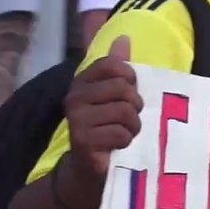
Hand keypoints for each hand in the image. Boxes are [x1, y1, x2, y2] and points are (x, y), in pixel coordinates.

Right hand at [65, 35, 141, 179]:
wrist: (88, 170)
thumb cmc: (105, 129)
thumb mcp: (113, 97)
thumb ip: (118, 69)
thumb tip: (124, 38)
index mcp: (82, 81)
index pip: (114, 65)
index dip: (130, 79)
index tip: (128, 94)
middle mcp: (74, 96)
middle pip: (123, 89)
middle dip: (134, 107)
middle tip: (128, 119)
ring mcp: (76, 118)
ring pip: (124, 111)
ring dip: (133, 127)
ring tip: (124, 134)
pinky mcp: (82, 140)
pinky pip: (120, 133)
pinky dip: (126, 142)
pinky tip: (117, 146)